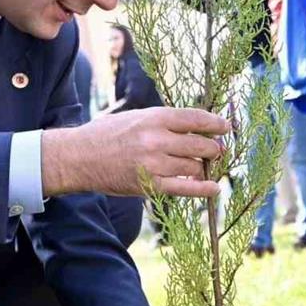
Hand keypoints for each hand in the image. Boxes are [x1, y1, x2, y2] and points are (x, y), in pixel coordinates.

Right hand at [41, 107, 228, 197]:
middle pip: (201, 145)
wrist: (79, 157)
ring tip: (201, 166)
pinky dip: (203, 189)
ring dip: (202, 167)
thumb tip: (196, 127)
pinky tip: (215, 188)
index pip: (196, 118)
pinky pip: (185, 188)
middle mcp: (157, 139)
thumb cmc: (107, 134)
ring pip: (194, 166)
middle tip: (217, 151)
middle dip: (213, 149)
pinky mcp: (150, 185)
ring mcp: (154, 163)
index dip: (216, 123)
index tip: (227, 127)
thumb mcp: (136, 117)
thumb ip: (164, 121)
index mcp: (154, 117)